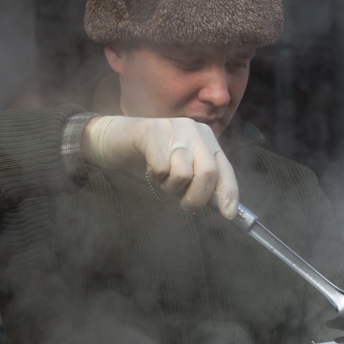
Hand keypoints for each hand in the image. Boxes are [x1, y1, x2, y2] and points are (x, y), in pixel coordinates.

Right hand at [82, 116, 238, 218]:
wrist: (114, 140)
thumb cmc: (151, 160)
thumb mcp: (180, 170)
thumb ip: (199, 182)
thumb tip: (219, 207)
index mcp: (206, 139)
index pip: (224, 169)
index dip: (228, 193)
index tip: (228, 215)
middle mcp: (194, 130)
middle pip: (208, 172)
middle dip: (197, 197)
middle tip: (185, 205)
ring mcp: (173, 128)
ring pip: (183, 174)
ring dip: (171, 187)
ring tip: (162, 180)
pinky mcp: (151, 132)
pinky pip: (161, 169)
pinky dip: (155, 178)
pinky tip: (149, 170)